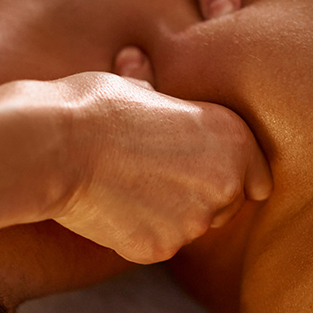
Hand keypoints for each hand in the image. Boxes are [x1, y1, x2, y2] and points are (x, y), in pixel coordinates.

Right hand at [50, 70, 271, 263]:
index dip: (234, 173)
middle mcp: (226, 182)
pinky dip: (141, 232)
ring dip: (171, 214)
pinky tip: (114, 206)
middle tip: (157, 173)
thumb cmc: (95, 105)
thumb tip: (138, 63)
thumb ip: (162, 96)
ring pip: (193, 227)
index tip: (207, 169)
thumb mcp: (140, 86)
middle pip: (228, 204)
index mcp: (233, 136)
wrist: (54, 147)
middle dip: (202, 195)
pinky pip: (160, 244)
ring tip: (130, 185)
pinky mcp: (162, 248)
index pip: (258, 176)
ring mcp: (195, 221)